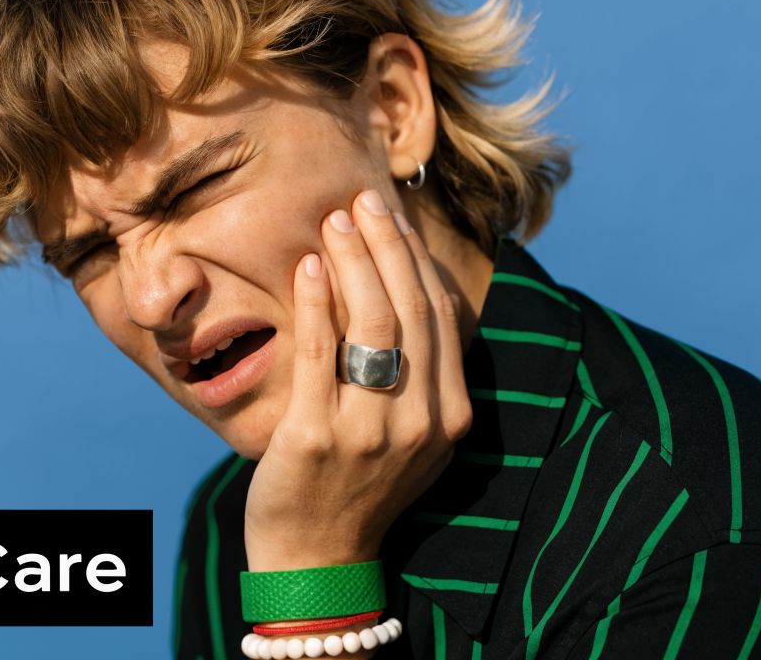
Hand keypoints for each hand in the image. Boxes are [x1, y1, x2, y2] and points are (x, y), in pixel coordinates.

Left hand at [244, 189, 473, 571]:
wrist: (318, 558)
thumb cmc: (360, 486)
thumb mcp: (412, 437)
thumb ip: (421, 376)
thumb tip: (407, 289)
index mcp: (450, 417)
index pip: (441, 317)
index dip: (416, 260)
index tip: (392, 219)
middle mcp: (420, 422)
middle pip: (412, 310)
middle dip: (387, 246)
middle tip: (361, 202)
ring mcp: (371, 431)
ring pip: (373, 323)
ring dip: (355, 261)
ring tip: (335, 221)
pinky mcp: (318, 437)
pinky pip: (321, 353)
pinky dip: (317, 302)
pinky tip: (309, 266)